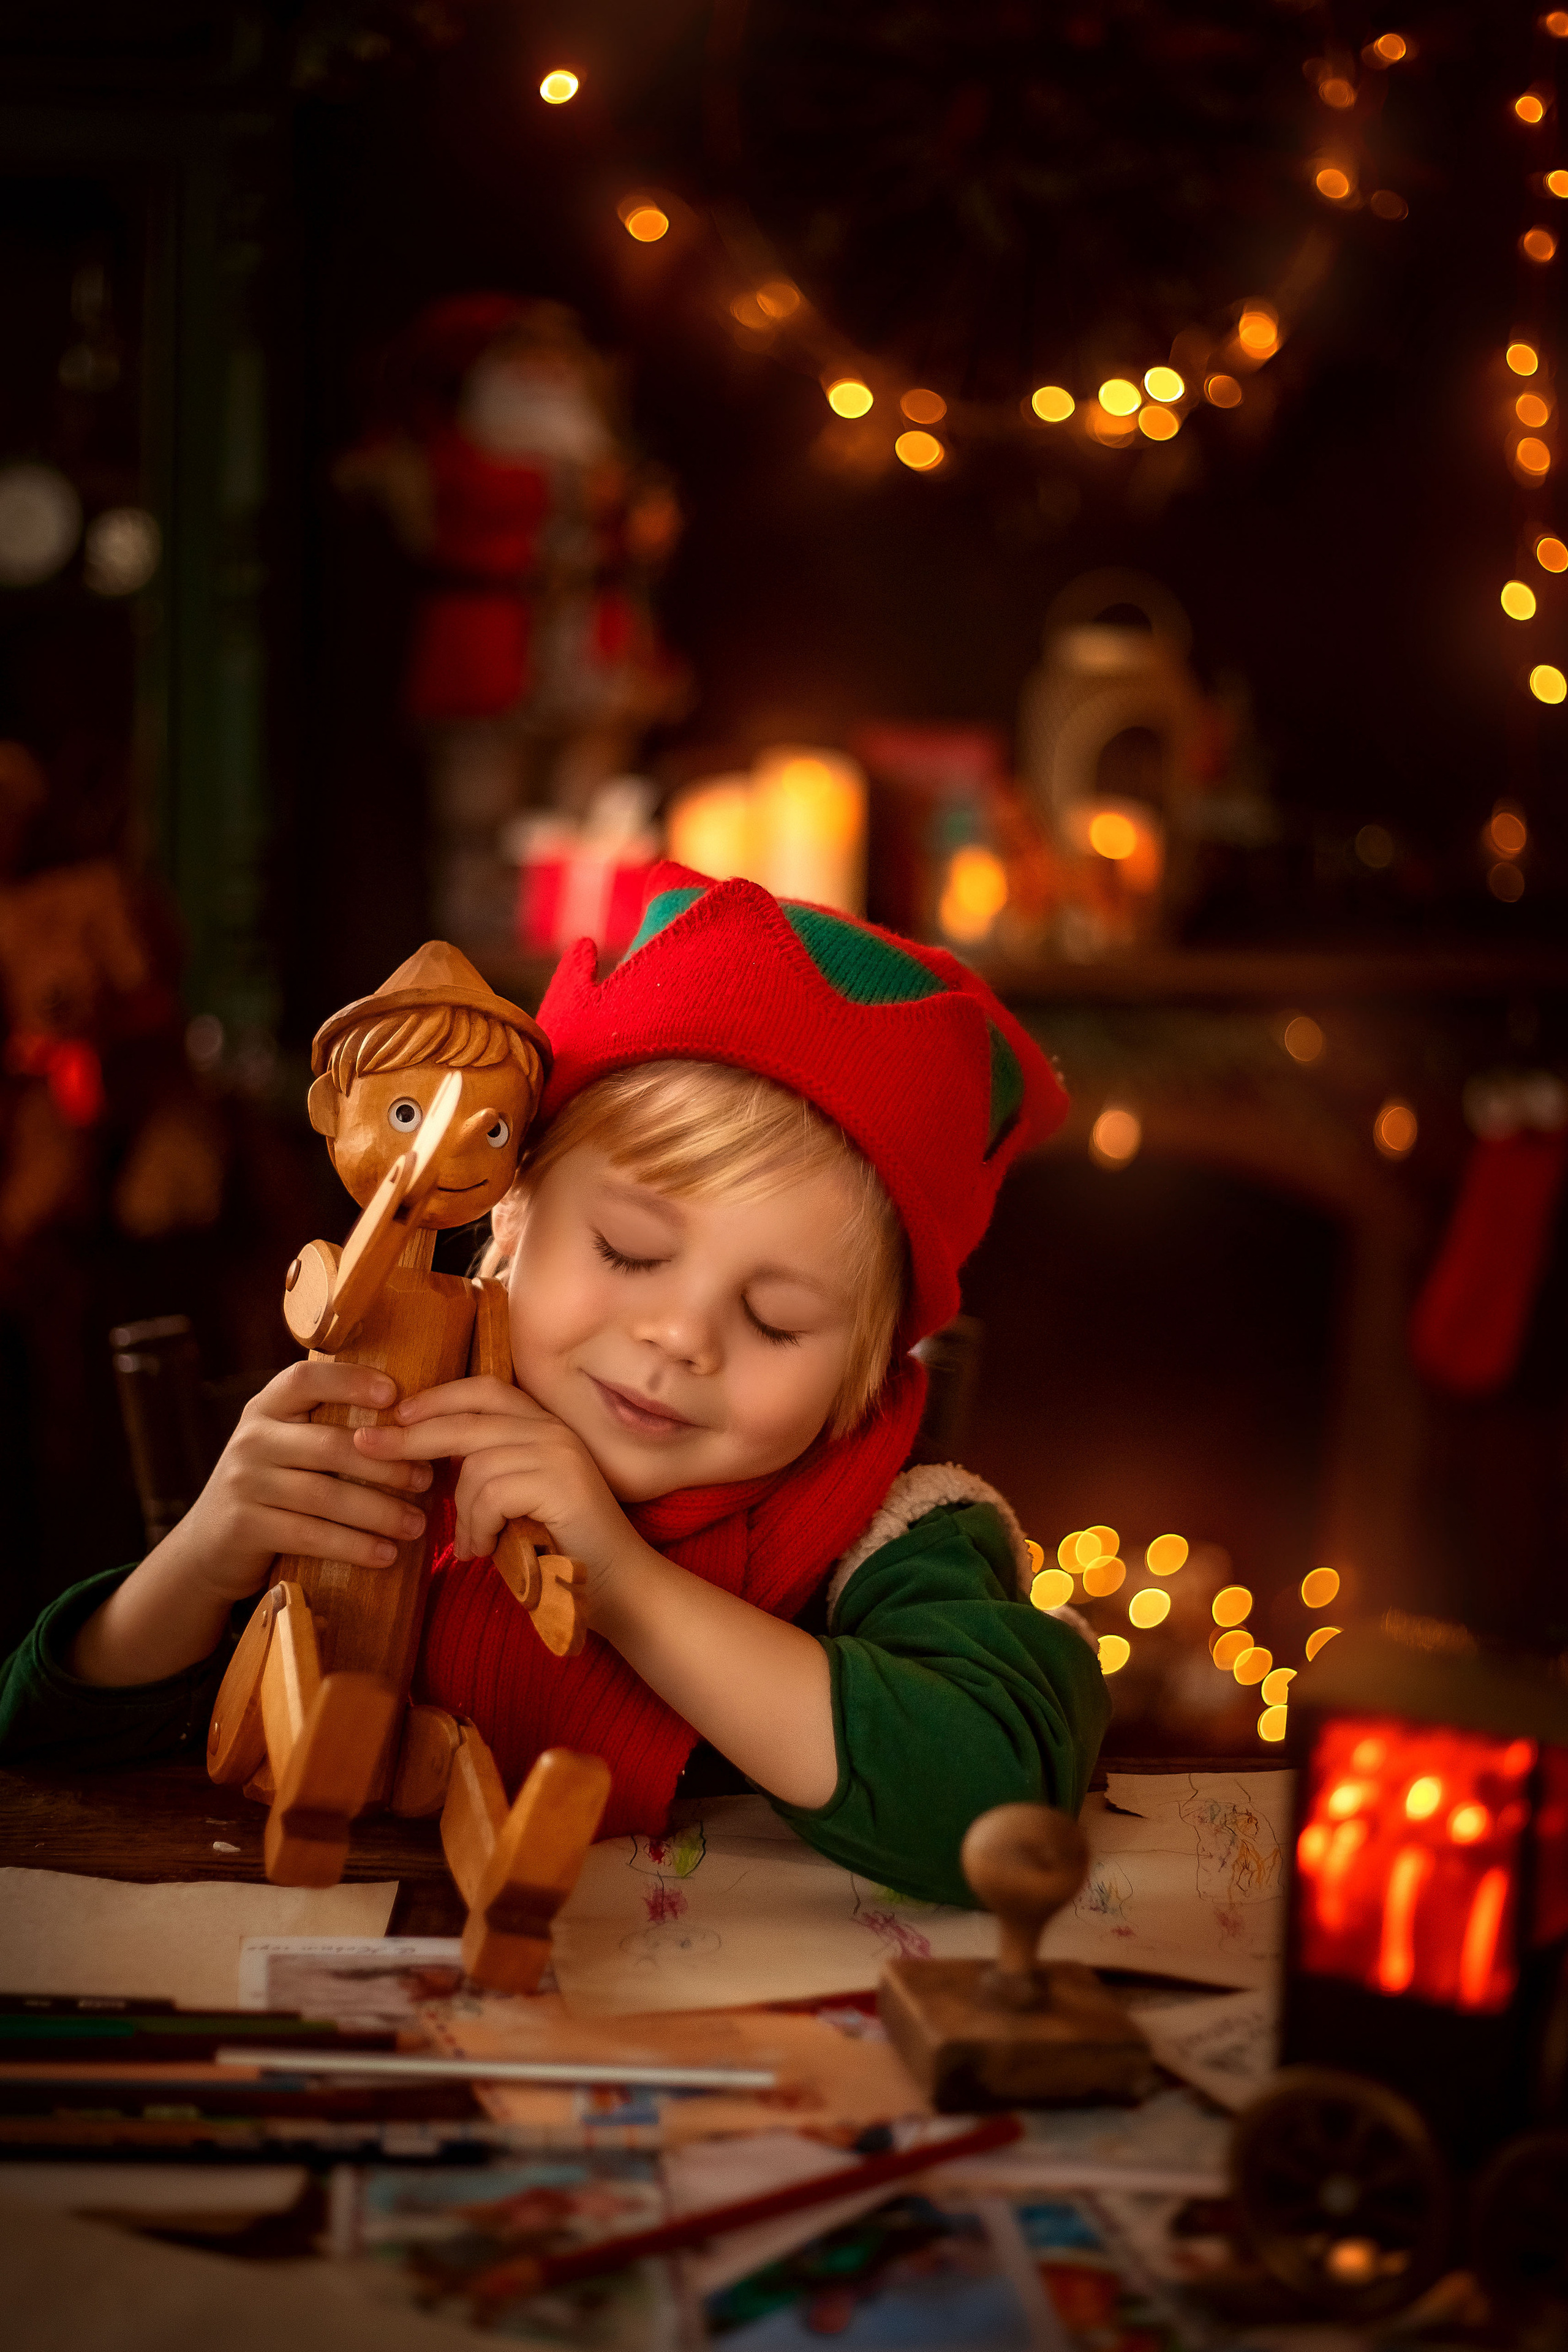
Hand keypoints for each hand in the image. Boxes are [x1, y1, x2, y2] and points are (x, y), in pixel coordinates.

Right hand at [168, 1359, 432, 1606]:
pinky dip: (354, 1546)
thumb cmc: (273, 1488)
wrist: (210, 1546)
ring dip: (380, 1512)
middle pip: (330, 1445)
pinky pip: (310, 1534)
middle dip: (387, 1464)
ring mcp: (244, 1482)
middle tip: (428, 1479)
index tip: (395, 1394)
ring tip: (417, 1525)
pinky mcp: (244, 1526)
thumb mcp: (288, 1446)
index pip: (306, 1379)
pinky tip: (386, 1555)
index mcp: (267, 1408)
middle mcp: (252, 1438)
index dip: (350, 1381)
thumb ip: (328, 1428)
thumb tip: (415, 1423)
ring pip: (325, 1495)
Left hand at [352, 1376, 640, 1601]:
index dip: (437, 1397)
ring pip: (475, 1467)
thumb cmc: (558, 1549)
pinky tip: (487, 1550)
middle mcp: (553, 1430)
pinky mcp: (560, 1483)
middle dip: (410, 1435)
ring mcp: (559, 1453)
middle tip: (366, 1445)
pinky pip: (491, 1496)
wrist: (618, 1586)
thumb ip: (483, 1473)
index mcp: (543, 1426)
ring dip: (461, 1514)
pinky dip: (479, 1527)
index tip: (396, 1414)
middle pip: (468, 1419)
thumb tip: (422, 1465)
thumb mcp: (513, 1501)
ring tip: (471, 1545)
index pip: (484, 1389)